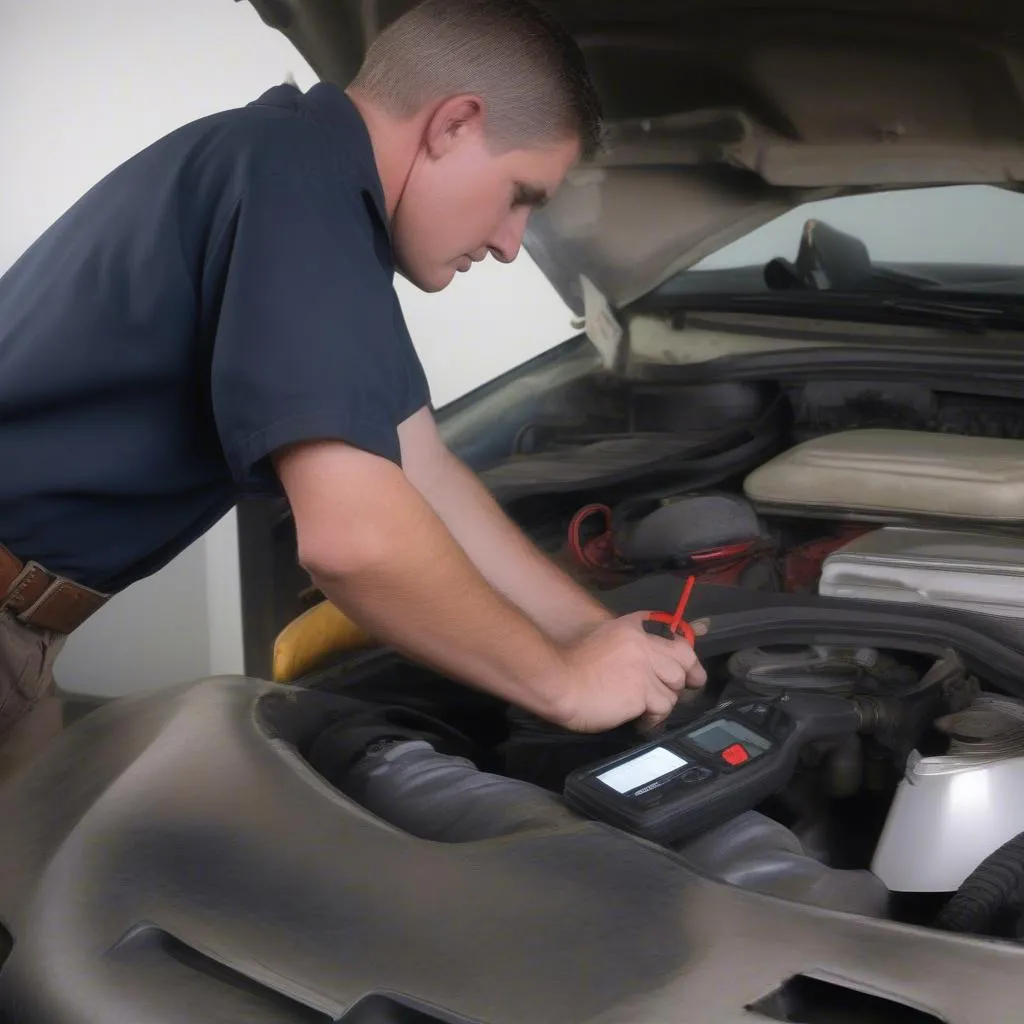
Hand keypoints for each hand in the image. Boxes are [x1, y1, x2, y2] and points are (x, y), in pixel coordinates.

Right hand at [551, 612, 706, 733]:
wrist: (559, 682)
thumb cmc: (573, 665)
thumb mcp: (602, 639)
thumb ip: (628, 643)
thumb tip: (649, 660)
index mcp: (632, 629)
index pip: (673, 637)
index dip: (686, 655)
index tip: (691, 668)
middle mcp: (643, 645)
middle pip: (683, 660)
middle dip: (689, 677)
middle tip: (691, 688)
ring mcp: (644, 669)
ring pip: (674, 688)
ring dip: (664, 701)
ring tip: (648, 710)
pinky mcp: (642, 692)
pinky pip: (662, 708)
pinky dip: (654, 718)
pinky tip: (641, 721)